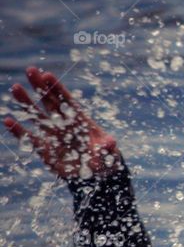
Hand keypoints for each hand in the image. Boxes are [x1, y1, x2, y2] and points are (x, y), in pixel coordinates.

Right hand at [5, 67, 120, 179]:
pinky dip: (19, 131)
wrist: (95, 175)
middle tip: (30, 70)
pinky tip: (7, 120)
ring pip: (37, 116)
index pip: (68, 101)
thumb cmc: (105, 160)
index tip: (47, 75)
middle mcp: (64, 124)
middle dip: (41, 87)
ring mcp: (53, 135)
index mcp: (81, 121)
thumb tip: (111, 143)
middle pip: (51, 102)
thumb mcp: (110, 154)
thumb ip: (107, 147)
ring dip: (26, 103)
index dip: (58, 89)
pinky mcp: (44, 149)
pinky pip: (29, 138)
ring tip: (15, 87)